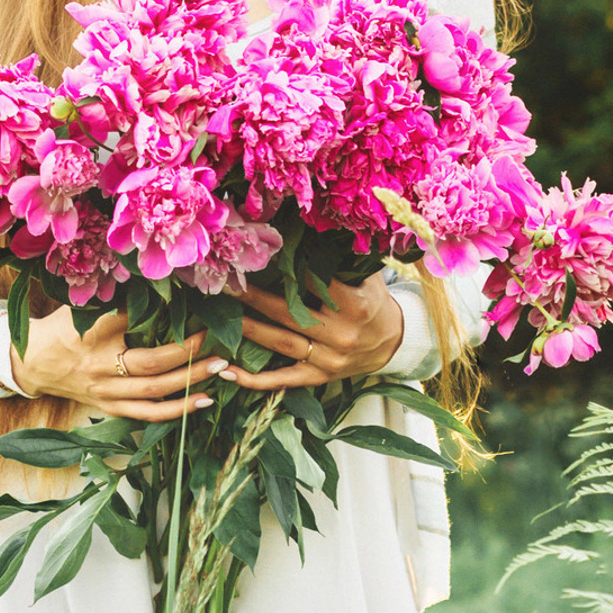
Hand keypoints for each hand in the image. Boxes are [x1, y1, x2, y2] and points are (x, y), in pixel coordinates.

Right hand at [13, 307, 228, 421]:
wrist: (32, 364)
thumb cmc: (62, 329)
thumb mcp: (82, 307)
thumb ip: (117, 299)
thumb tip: (162, 284)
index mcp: (90, 334)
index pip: (127, 320)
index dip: (160, 311)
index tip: (189, 302)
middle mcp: (98, 366)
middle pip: (149, 363)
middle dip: (186, 352)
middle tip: (215, 340)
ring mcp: (104, 391)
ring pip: (153, 392)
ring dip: (189, 382)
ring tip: (219, 369)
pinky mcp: (108, 408)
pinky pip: (147, 415)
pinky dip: (177, 411)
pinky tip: (203, 402)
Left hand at [219, 274, 403, 391]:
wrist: (393, 343)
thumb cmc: (373, 303)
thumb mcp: (367, 278)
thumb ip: (341, 260)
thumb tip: (306, 232)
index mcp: (355, 305)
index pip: (315, 283)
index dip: (286, 270)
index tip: (258, 256)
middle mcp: (341, 334)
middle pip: (290, 313)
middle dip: (255, 297)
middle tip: (226, 283)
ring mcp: (329, 360)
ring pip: (280, 342)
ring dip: (248, 329)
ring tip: (219, 316)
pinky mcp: (318, 378)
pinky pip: (282, 381)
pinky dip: (253, 380)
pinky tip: (226, 373)